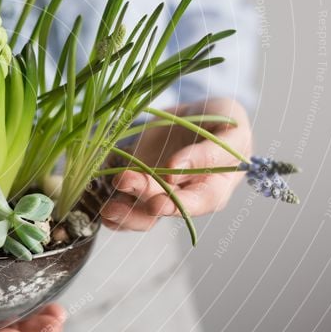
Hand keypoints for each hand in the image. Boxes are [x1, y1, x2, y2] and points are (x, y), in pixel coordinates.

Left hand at [101, 97, 251, 230]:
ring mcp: (161, 194)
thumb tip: (175, 168)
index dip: (179, 205)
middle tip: (124, 182)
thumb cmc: (222, 122)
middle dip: (142, 198)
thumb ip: (209, 151)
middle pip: (165, 207)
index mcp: (216, 187)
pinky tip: (102, 212)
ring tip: (107, 207)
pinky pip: (128, 206)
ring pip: (143, 213)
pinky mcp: (140, 187)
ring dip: (125, 211)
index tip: (160, 199)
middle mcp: (187, 197)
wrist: (198, 117)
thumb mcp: (228, 127)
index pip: (201, 202)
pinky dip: (115, 211)